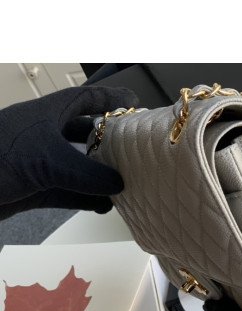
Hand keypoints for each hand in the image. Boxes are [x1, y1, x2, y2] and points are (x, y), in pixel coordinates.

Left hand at [0, 86, 137, 219]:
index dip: (110, 99)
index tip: (134, 104)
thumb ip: (89, 174)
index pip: (86, 98)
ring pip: (79, 167)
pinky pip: (68, 192)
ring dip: (100, 176)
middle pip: (84, 133)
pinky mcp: (34, 187)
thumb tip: (119, 184)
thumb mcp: (51, 160)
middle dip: (108, 141)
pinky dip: (86, 199)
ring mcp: (39, 163)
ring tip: (124, 184)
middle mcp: (45, 135)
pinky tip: (103, 207)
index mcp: (47, 114)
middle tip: (132, 150)